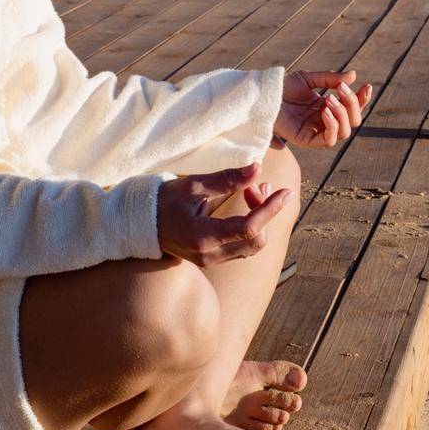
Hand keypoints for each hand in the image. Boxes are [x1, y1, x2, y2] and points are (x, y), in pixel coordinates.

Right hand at [156, 163, 292, 266]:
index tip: (284, 192)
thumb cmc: (165, 200)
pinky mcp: (213, 259)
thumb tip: (257, 168)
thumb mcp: (194, 185)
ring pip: (252, 246)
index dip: (270, 210)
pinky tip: (247, 205)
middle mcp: (210, 255)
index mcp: (203, 236)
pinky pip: (242, 247)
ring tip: (254, 191)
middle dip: (265, 213)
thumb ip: (227, 179)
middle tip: (258, 185)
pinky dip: (251, 227)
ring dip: (260, 220)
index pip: (248, 228)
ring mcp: (212, 261)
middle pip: (256, 241)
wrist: (144, 224)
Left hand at [273, 69, 371, 148]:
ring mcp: (317, 131)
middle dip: (352, 105)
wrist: (264, 94)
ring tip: (330, 98)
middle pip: (353, 121)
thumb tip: (354, 75)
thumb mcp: (309, 78)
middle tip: (340, 89)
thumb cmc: (284, 87)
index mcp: (328, 107)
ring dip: (342, 115)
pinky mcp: (307, 140)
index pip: (353, 108)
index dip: (362, 99)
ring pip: (344, 132)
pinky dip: (331, 126)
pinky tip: (324, 110)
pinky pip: (328, 141)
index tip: (366, 85)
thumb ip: (330, 79)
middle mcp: (325, 121)